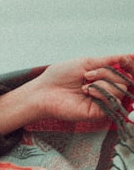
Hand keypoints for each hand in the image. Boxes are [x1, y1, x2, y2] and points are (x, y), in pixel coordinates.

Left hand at [0, 55, 132, 134]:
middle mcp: (105, 90)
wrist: (44, 92)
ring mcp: (102, 102)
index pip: (126, 73)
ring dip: (103, 82)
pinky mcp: (98, 112)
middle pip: (125, 80)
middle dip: (108, 73)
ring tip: (84, 85)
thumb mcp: (87, 62)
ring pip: (121, 89)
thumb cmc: (60, 76)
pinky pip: (113, 100)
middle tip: (87, 75)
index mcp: (103, 78)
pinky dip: (101, 92)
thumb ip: (109, 61)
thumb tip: (129, 56)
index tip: (126, 60)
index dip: (130, 66)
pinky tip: (87, 92)